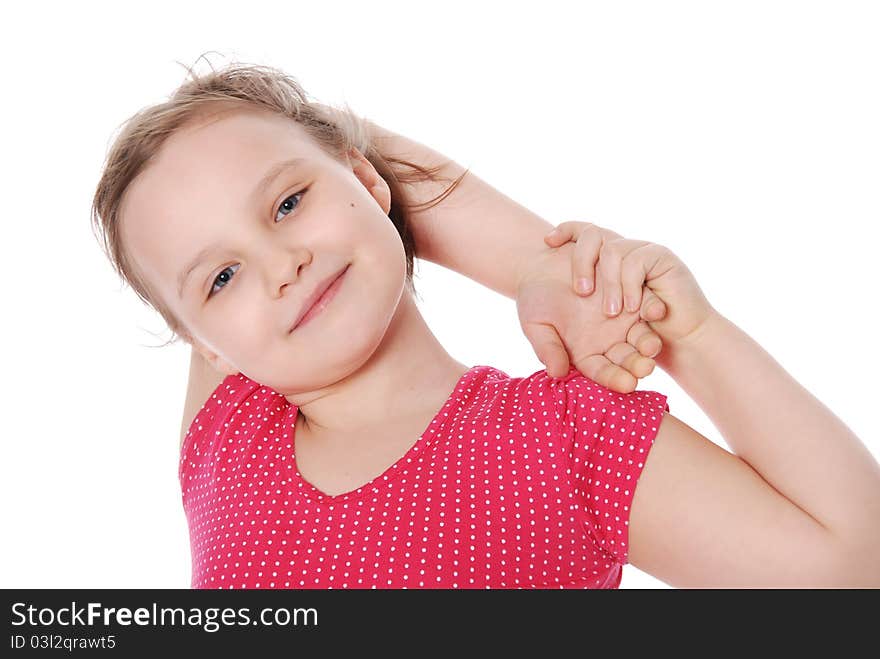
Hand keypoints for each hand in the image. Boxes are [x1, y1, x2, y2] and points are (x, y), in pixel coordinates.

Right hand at [516, 241, 665, 392]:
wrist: (543, 264)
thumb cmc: (534, 299)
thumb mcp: (536, 324)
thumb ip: (547, 348)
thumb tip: (556, 373)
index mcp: (585, 353)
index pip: (602, 371)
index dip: (614, 378)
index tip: (627, 384)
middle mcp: (607, 339)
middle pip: (627, 357)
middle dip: (637, 364)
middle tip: (646, 368)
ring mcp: (621, 318)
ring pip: (640, 334)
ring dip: (649, 340)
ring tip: (653, 345)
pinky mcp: (630, 293)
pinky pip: (644, 301)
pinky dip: (650, 307)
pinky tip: (655, 311)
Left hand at [544, 221, 719, 354]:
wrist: (685, 342)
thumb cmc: (644, 341)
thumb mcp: (600, 343)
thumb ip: (574, 348)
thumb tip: (553, 368)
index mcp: (602, 265)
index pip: (582, 235)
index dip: (566, 231)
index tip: (548, 242)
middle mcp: (621, 253)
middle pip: (592, 233)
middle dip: (580, 260)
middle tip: (581, 293)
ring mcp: (640, 251)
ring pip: (613, 249)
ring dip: (609, 281)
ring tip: (612, 311)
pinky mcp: (660, 256)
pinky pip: (636, 260)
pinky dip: (630, 283)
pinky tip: (631, 308)